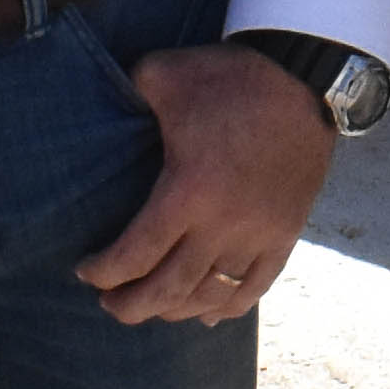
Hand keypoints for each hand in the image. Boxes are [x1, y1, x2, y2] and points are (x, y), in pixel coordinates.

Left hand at [78, 43, 337, 323]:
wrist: (305, 77)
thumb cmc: (230, 76)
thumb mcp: (164, 73)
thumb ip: (127, 92)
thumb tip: (104, 100)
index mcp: (188, 191)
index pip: (136, 254)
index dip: (104, 272)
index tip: (84, 272)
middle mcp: (223, 224)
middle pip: (169, 288)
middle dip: (131, 306)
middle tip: (109, 304)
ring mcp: (259, 234)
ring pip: (210, 295)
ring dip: (175, 310)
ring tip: (151, 308)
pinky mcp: (286, 234)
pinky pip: (255, 287)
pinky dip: (227, 307)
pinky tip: (205, 315)